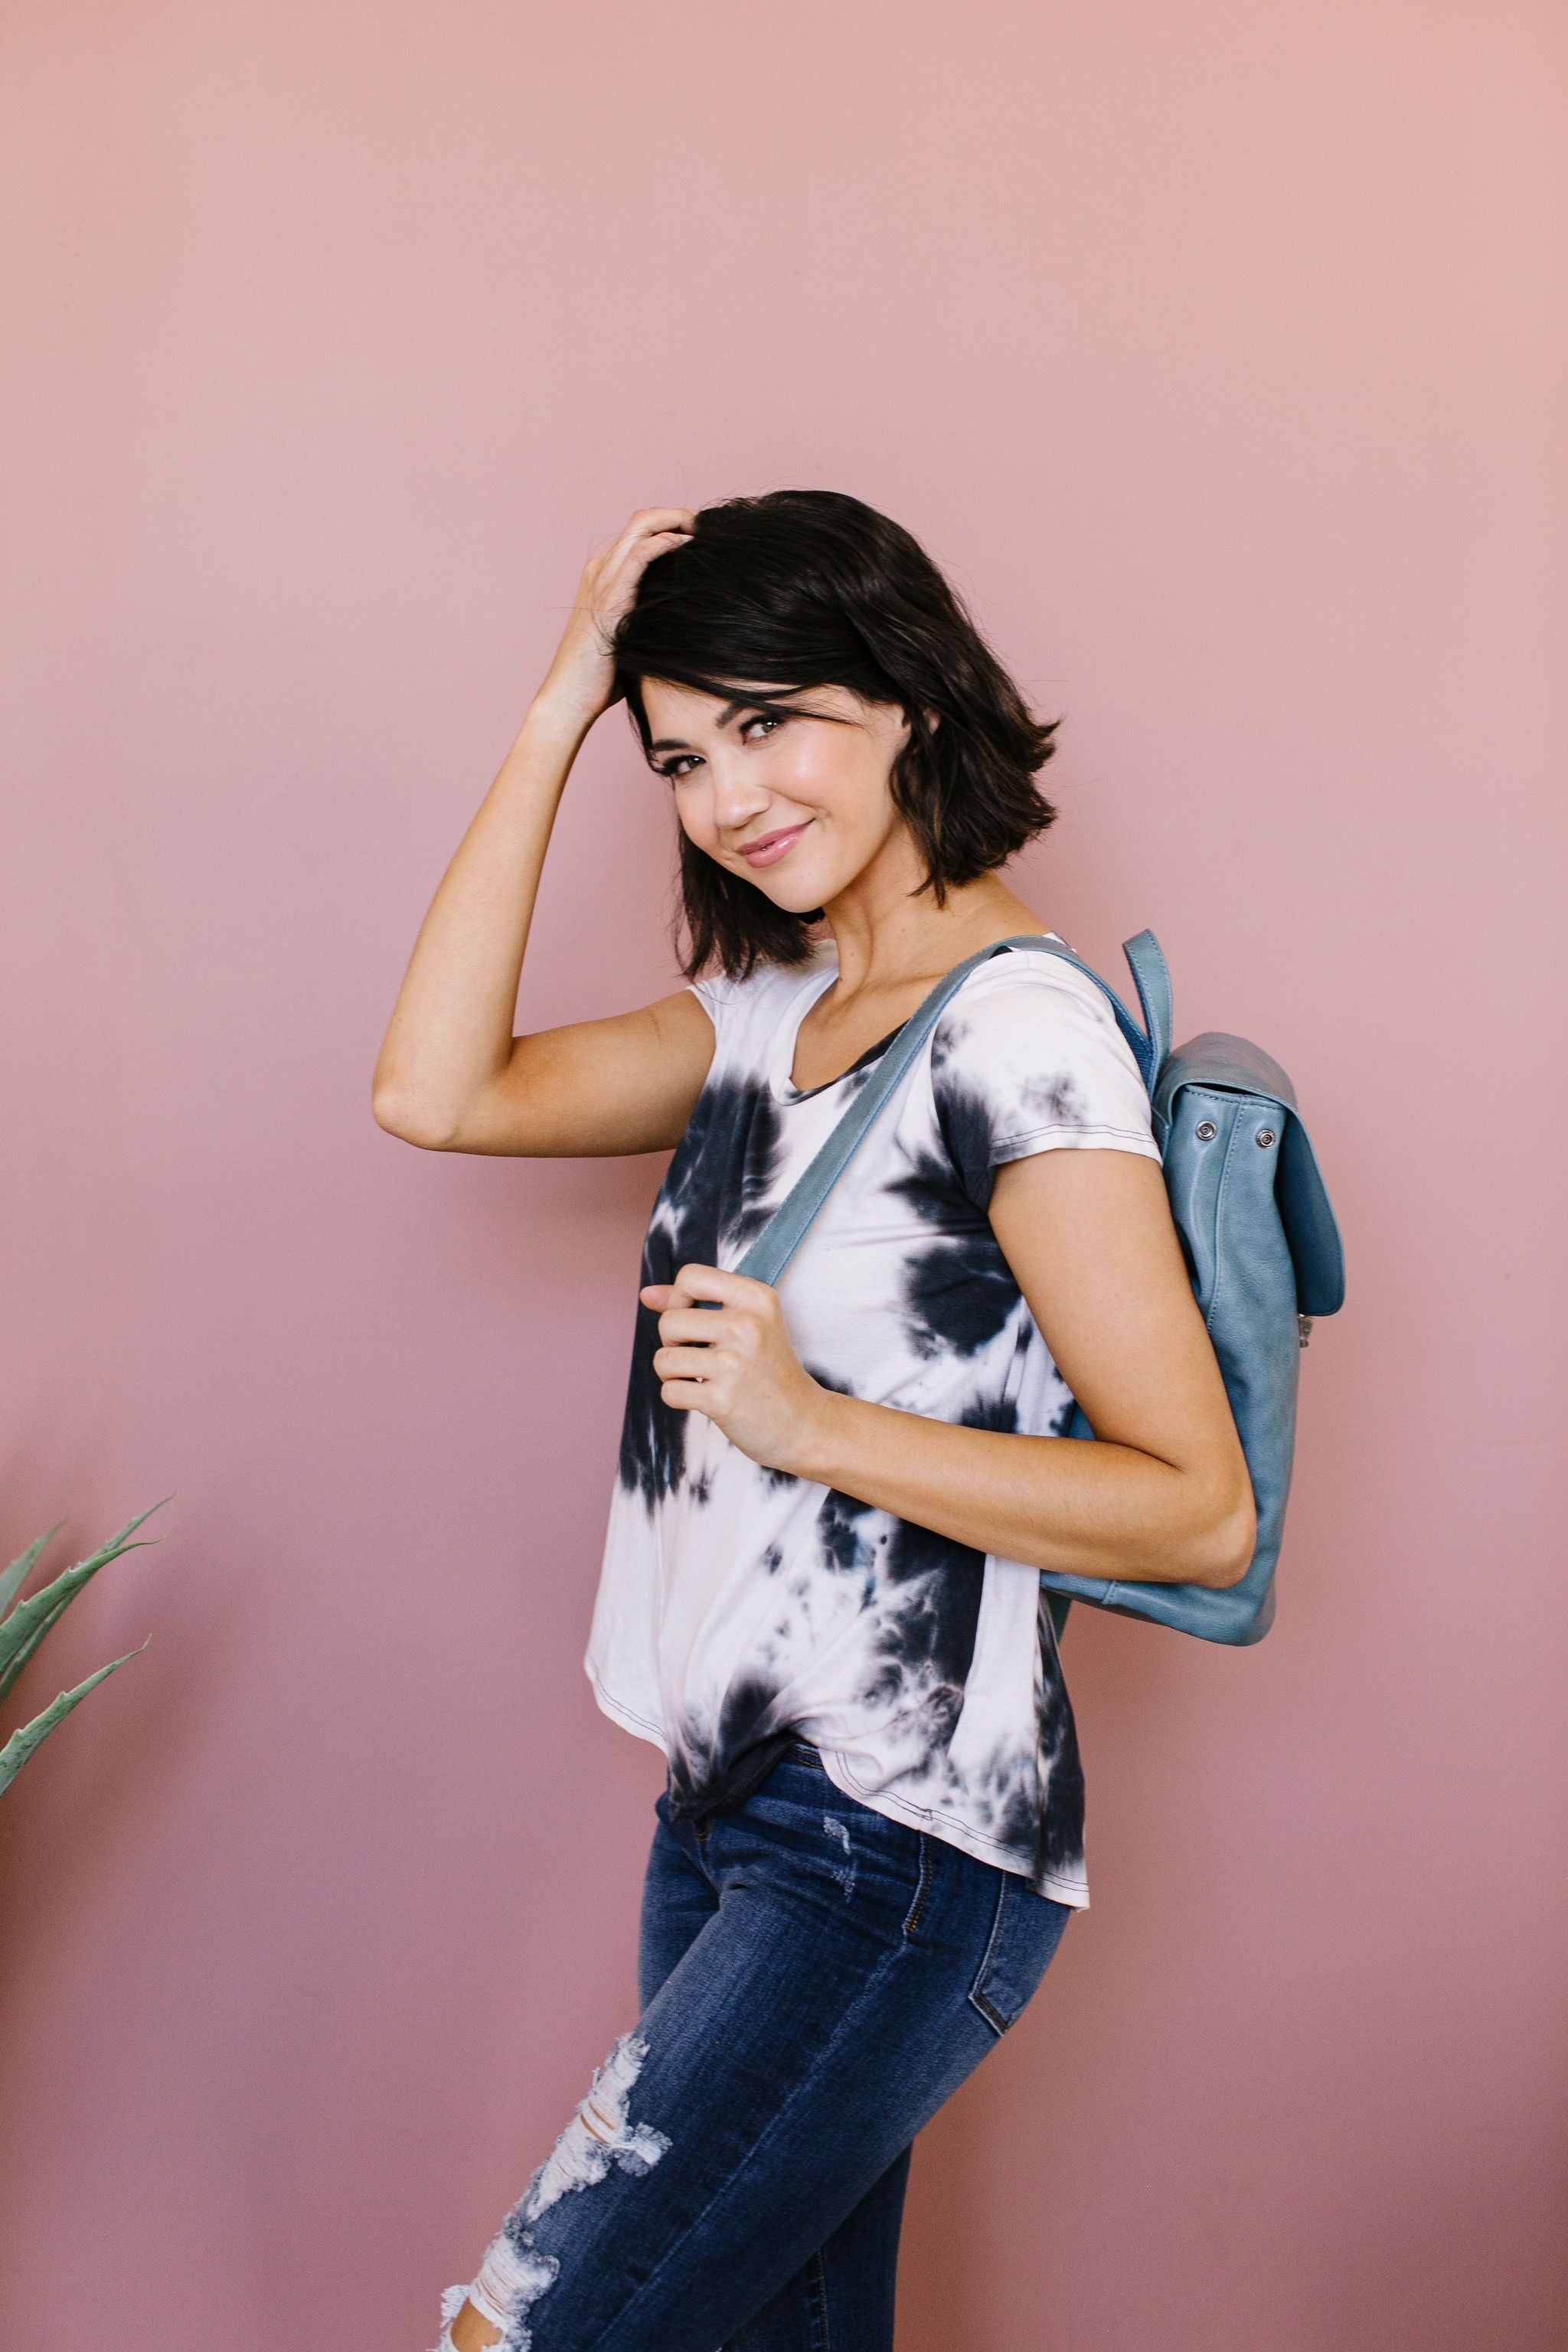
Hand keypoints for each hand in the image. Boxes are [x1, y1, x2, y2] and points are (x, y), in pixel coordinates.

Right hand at [533, 507, 695, 732]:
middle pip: (642, 520)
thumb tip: (687, 621)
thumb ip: (650, 618)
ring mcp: (603, 579)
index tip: (701, 537)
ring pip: (641, 526)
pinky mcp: (610, 595)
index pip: (639, 533)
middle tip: (708, 527)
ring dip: (676, 520)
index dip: (670, 526)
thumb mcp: (632, 636)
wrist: (570, 697)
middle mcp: (600, 569)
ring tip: (704, 530)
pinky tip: (688, 546)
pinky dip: (667, 542)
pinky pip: (642, 553)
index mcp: (603, 576)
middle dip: (678, 515)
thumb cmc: (601, 678)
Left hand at [641, 1263, 830, 1475]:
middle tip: (700, 1356)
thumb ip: (695, 1303)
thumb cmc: (769, 1371)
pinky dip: (680, 1398)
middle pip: (669, 1321)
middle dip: (673, 1343)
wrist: (803, 1422)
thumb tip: (647, 1295)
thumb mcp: (747, 1324)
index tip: (691, 1320)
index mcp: (756, 1298)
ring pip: (663, 1359)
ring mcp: (734, 1363)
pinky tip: (706, 1398)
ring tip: (703, 1379)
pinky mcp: (722, 1399)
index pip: (690, 1276)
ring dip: (674, 1374)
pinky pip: (670, 1392)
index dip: (678, 1299)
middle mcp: (747, 1325)